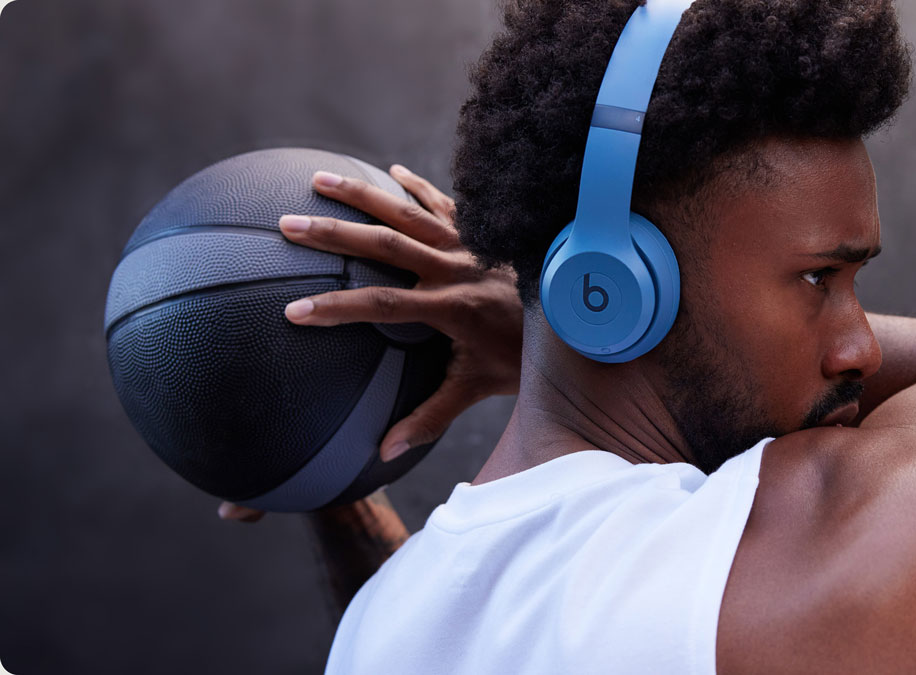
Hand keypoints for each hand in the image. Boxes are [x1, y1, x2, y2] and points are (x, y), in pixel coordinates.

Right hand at [218, 164, 522, 522]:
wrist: (579, 317)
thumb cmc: (524, 358)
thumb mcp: (477, 388)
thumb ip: (430, 417)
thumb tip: (383, 453)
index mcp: (452, 308)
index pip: (382, 306)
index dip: (337, 309)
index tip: (293, 312)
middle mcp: (458, 268)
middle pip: (386, 245)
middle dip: (333, 235)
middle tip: (286, 224)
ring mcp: (471, 243)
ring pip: (409, 212)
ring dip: (362, 195)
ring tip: (318, 179)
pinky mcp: (483, 231)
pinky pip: (446, 201)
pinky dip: (418, 187)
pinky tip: (392, 171)